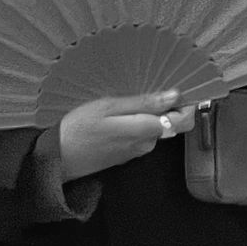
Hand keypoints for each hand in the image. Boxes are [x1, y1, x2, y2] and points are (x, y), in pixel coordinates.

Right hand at [58, 90, 197, 182]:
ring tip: (134, 97)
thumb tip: (175, 95)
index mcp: (147, 130)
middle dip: (170, 106)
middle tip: (156, 87)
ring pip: (156, 128)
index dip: (189, 104)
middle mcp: (149, 143)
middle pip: (173, 124)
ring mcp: (138, 150)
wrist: (57, 159)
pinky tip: (123, 113)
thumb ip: (144, 103)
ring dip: (152, 113)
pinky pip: (142, 134)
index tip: (184, 89)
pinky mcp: (127, 153)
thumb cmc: (80, 128)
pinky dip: (140, 122)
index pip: (185, 120)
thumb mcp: (109, 107)